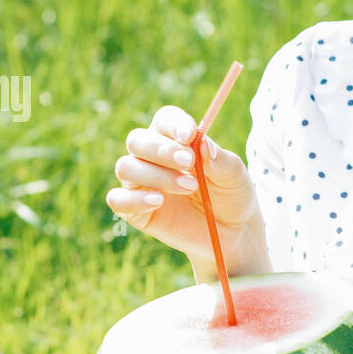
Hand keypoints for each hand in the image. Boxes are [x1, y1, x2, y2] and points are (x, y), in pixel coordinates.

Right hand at [107, 106, 262, 267]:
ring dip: (157, 175)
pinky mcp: (136, 211)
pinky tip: (158, 201)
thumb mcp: (235, 176)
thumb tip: (203, 143)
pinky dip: (134, 199)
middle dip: (161, 149)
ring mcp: (141, 184)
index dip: (174, 124)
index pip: (164, 120)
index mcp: (176, 140)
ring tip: (190, 187)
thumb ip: (220, 160)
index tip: (190, 135)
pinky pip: (118, 200)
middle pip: (137, 140)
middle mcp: (153, 158)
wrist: (232, 233)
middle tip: (189, 162)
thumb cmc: (231, 195)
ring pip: (126, 167)